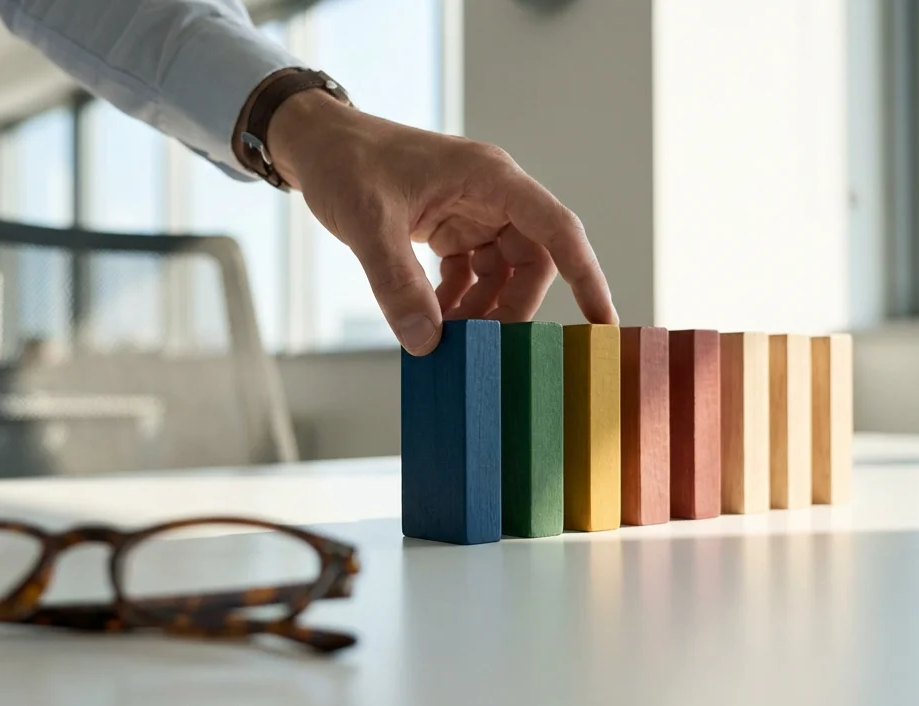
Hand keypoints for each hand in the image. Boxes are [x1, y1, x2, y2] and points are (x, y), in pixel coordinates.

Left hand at [264, 89, 618, 354]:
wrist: (316, 145)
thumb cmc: (345, 164)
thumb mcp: (369, 225)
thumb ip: (397, 286)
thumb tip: (427, 342)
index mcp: (490, 179)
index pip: (557, 230)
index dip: (587, 277)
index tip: (602, 321)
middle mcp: (491, 196)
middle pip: (532, 264)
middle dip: (511, 309)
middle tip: (483, 348)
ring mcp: (472, 214)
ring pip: (503, 275)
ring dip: (482, 311)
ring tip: (448, 340)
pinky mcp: (450, 230)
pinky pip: (472, 275)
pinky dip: (457, 303)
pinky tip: (432, 323)